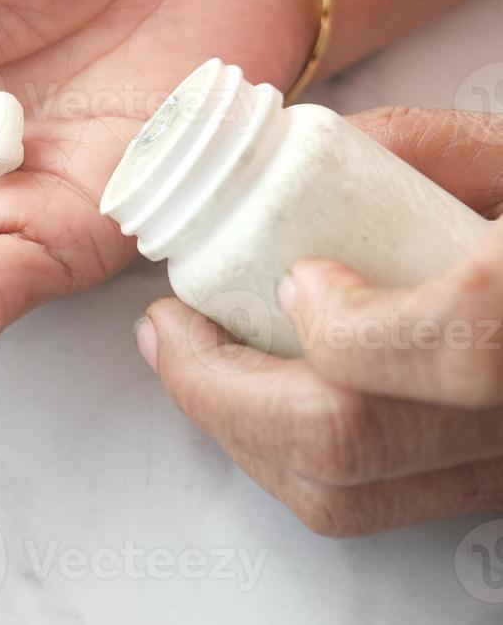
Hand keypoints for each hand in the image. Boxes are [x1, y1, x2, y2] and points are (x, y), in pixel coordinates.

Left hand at [138, 108, 502, 535]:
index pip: (462, 344)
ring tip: (194, 359)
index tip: (297, 276)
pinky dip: (280, 453)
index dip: (350, 323)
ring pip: (345, 492)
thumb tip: (298, 143)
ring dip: (234, 427)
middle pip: (356, 441)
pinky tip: (251, 395)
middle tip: (171, 328)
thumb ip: (418, 145)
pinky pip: (363, 499)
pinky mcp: (484, 488)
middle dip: (222, 388)